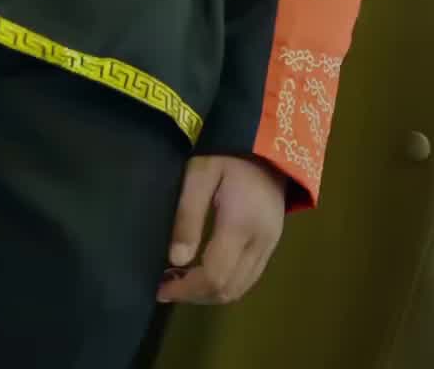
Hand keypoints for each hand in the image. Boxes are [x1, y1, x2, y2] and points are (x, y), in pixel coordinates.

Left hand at [156, 154, 285, 304]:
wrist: (268, 138)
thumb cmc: (228, 151)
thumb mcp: (200, 174)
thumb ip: (188, 215)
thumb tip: (176, 259)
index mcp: (240, 226)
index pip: (214, 276)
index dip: (186, 289)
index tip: (160, 288)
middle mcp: (259, 243)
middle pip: (228, 290)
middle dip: (195, 295)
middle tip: (167, 286)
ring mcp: (270, 244)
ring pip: (241, 288)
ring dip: (210, 292)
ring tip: (182, 280)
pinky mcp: (273, 241)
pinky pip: (249, 276)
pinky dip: (226, 282)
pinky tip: (206, 270)